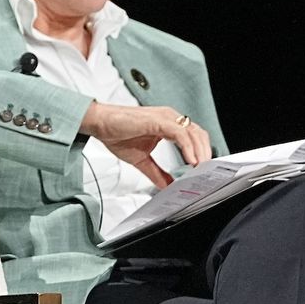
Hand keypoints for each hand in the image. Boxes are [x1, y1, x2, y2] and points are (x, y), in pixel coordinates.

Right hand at [79, 102, 212, 188]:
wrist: (99, 124)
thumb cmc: (116, 134)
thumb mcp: (141, 160)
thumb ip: (156, 172)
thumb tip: (167, 185)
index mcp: (167, 124)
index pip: (193, 136)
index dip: (201, 151)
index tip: (202, 168)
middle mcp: (169, 118)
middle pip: (198, 134)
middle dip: (205, 153)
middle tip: (206, 171)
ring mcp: (165, 118)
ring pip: (193, 133)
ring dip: (200, 152)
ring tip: (200, 168)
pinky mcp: (159, 121)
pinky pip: (181, 134)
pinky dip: (188, 148)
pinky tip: (191, 161)